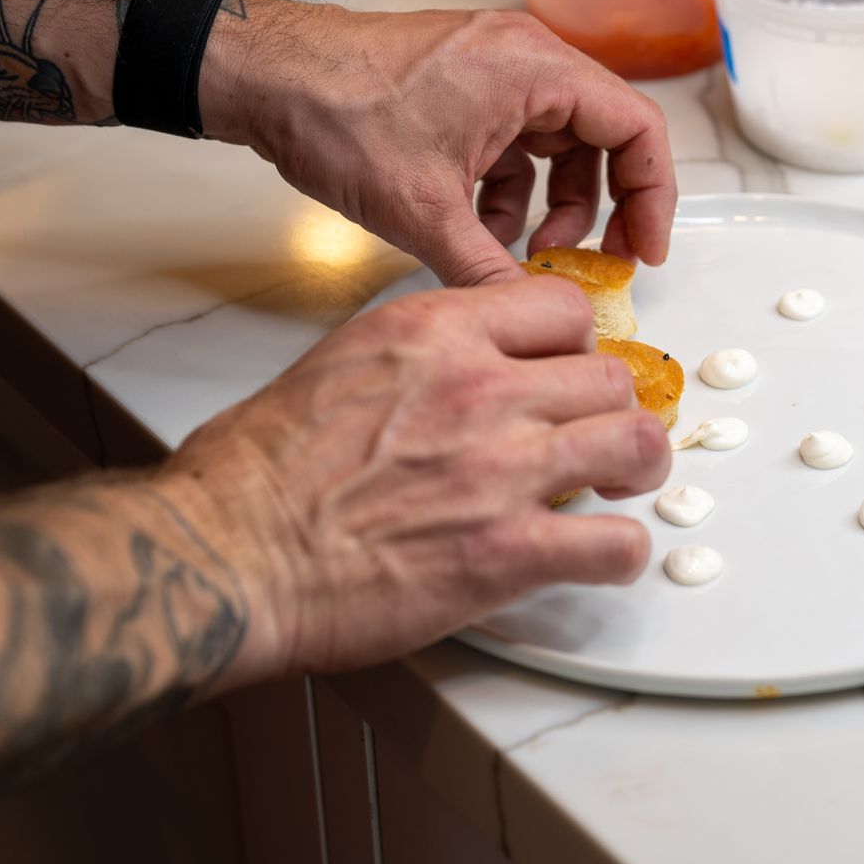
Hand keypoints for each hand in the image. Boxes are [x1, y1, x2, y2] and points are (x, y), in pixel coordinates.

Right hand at [160, 275, 670, 684]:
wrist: (227, 552)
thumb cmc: (255, 473)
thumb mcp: (339, 363)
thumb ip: (417, 358)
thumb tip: (452, 372)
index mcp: (434, 332)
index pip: (560, 308)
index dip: (575, 346)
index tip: (568, 372)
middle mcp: (480, 388)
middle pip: (610, 376)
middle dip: (611, 409)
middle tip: (596, 437)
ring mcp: (501, 469)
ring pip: (636, 442)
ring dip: (637, 468)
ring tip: (620, 486)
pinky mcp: (508, 552)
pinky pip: (615, 544)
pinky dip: (619, 553)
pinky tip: (598, 554)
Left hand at [201, 1, 676, 286]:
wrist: (263, 75)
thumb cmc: (335, 112)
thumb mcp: (422, 211)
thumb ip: (487, 269)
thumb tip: (531, 313)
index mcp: (534, 69)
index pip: (637, 128)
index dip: (653, 196)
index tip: (643, 249)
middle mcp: (525, 57)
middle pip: (605, 136)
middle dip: (604, 207)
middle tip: (598, 262)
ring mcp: (495, 65)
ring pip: (560, 142)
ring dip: (553, 203)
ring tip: (524, 253)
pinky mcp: (465, 82)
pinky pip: (518, 138)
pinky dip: (512, 186)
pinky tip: (480, 228)